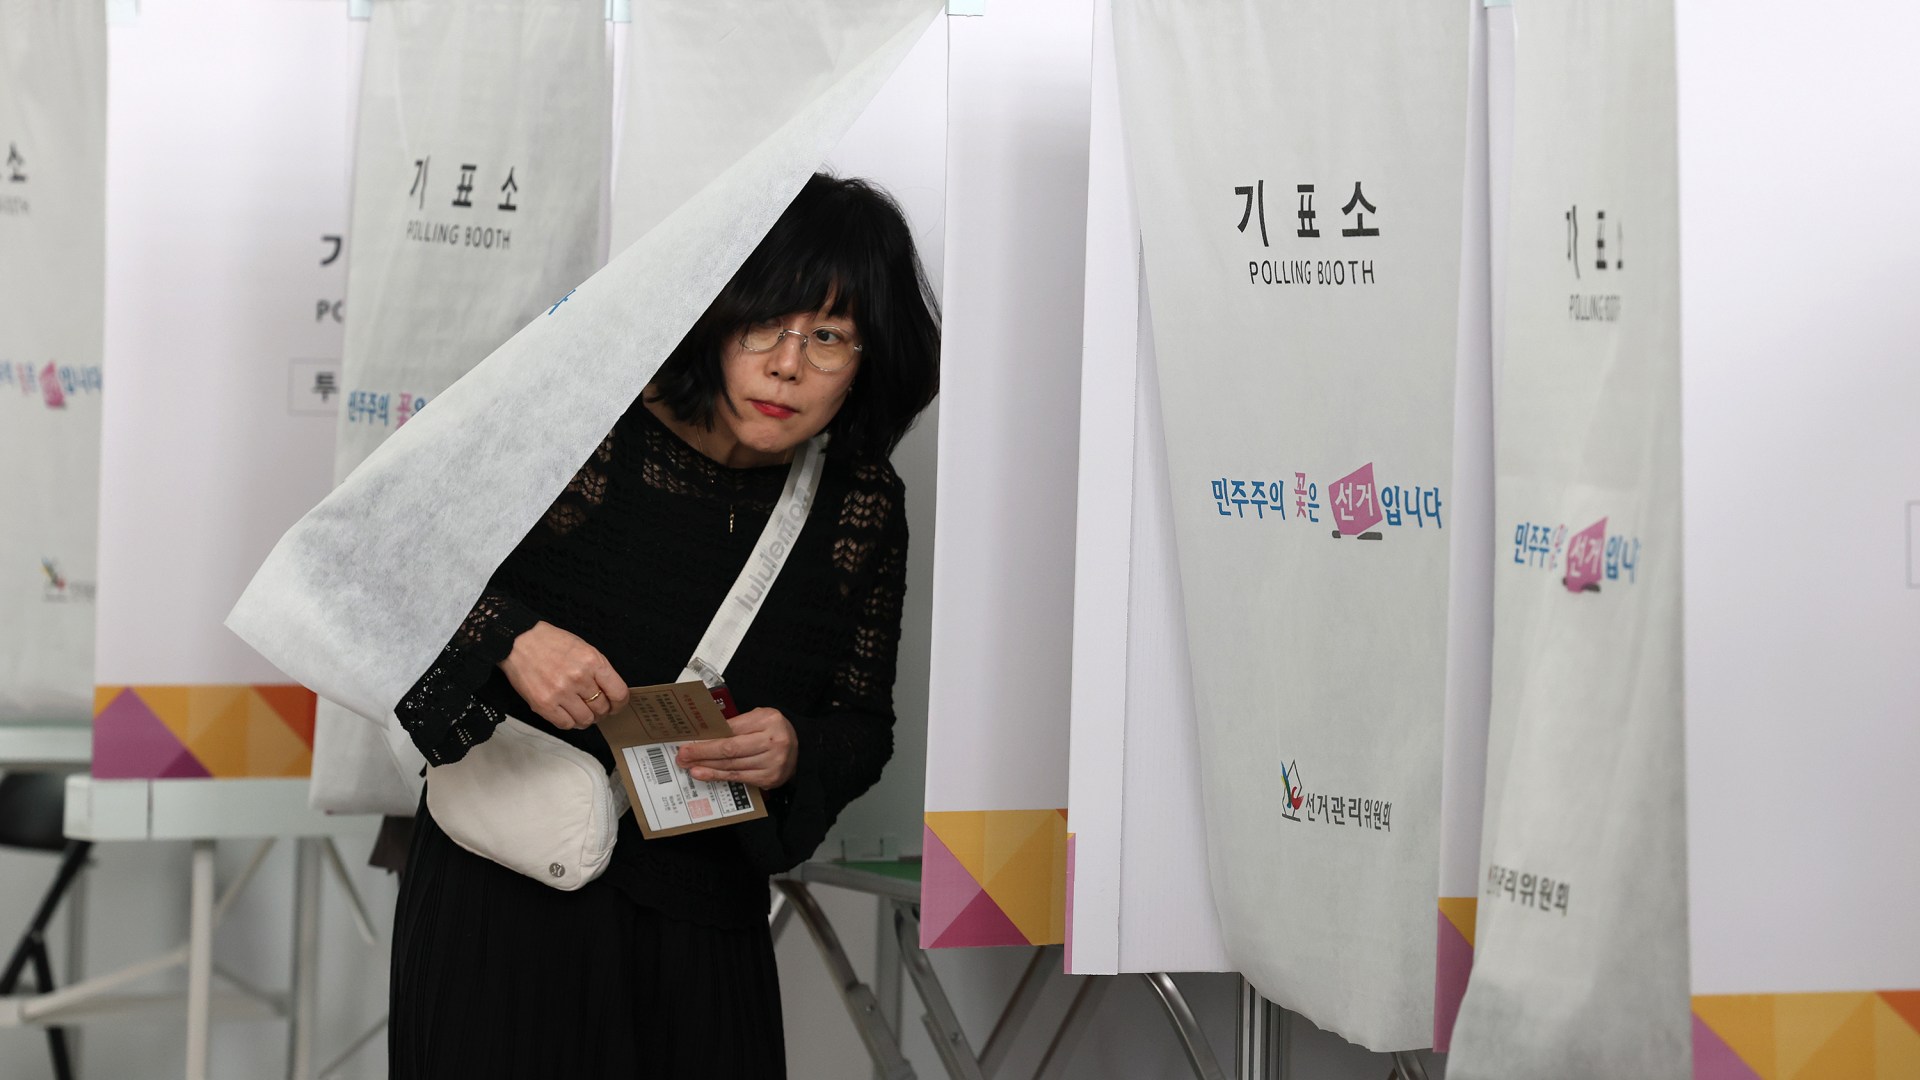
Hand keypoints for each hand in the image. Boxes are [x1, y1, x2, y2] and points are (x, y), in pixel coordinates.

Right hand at [497, 621, 628, 729]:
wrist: (518, 641)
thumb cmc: (551, 643)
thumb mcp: (583, 648)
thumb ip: (598, 669)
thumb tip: (610, 692)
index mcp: (593, 661)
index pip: (619, 692)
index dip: (620, 704)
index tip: (616, 705)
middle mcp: (579, 678)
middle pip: (602, 708)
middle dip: (601, 711)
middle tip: (594, 708)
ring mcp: (561, 692)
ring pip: (585, 719)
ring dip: (586, 718)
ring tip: (581, 711)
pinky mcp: (543, 704)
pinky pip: (565, 724)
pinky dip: (569, 722)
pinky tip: (567, 713)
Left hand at [677, 707, 796, 788]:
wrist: (800, 749)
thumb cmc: (773, 731)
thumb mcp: (759, 718)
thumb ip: (736, 724)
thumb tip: (706, 734)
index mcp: (769, 720)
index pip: (732, 729)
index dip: (709, 737)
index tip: (690, 741)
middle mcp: (773, 742)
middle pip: (730, 749)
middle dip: (703, 753)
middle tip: (683, 756)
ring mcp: (772, 763)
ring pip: (731, 766)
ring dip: (707, 767)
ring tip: (689, 766)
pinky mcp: (769, 778)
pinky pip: (738, 777)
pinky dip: (718, 776)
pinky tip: (704, 774)